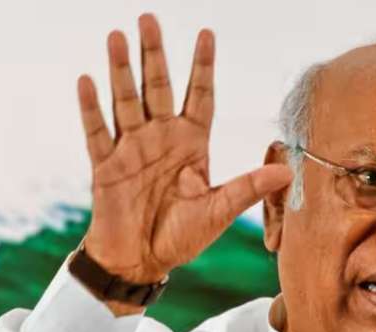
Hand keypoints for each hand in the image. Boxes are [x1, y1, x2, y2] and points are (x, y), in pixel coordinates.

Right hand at [77, 14, 291, 293]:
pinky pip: (97, 133)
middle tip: (148, 18)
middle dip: (155, 54)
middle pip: (158, 88)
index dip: (202, 67)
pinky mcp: (106, 167)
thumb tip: (288, 171)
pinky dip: (92, 108)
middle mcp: (161, 139)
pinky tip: (87, 80)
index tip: (206, 33)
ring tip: (117, 37)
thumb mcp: (220, 211)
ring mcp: (132, 149)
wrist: (142, 262)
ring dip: (121, 71)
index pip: (200, 97)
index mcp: (192, 144)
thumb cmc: (181, 237)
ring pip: (126, 101)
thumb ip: (248, 188)